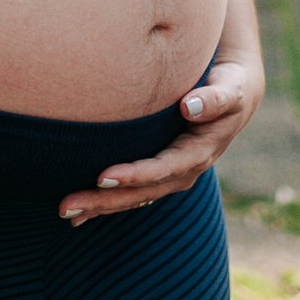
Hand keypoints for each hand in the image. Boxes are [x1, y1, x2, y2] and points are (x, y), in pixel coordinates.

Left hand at [57, 52, 264, 225]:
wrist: (232, 96)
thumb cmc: (228, 87)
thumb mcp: (229, 90)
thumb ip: (214, 99)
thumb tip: (190, 106)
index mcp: (198, 154)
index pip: (162, 170)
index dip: (134, 175)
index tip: (102, 176)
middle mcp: (182, 172)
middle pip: (140, 192)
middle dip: (104, 200)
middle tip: (68, 205)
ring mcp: (170, 176)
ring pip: (132, 197)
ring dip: (99, 205)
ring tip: (66, 211)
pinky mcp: (159, 172)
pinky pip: (131, 192)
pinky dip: (106, 200)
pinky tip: (80, 211)